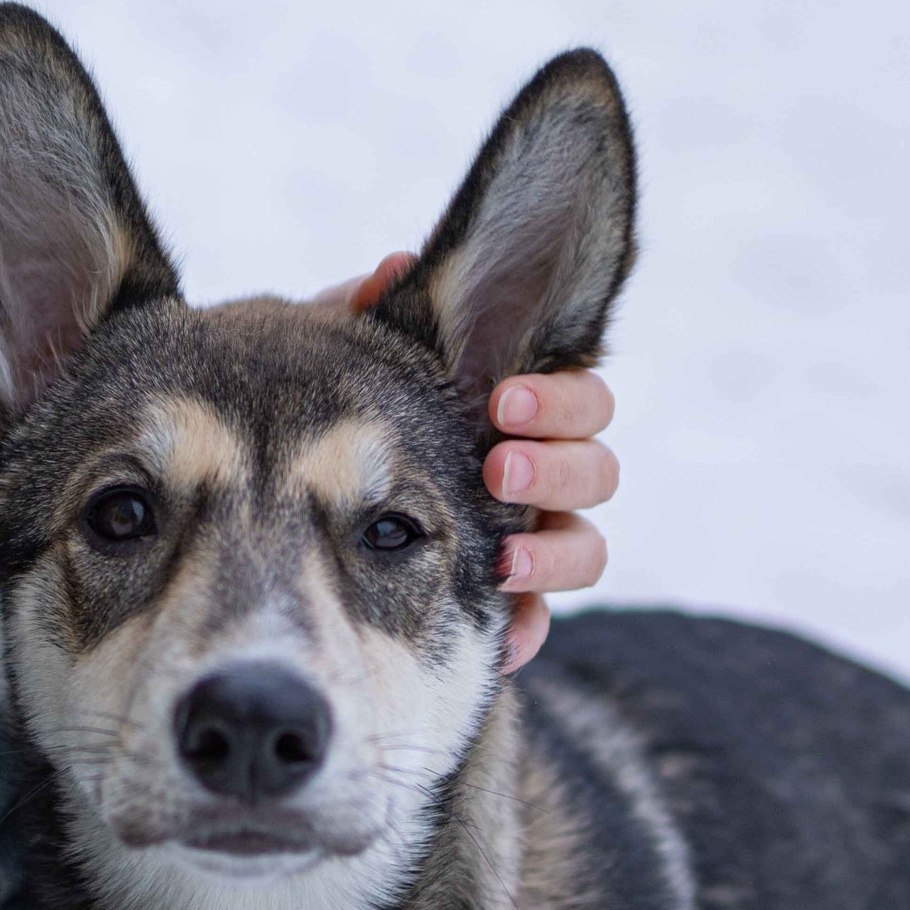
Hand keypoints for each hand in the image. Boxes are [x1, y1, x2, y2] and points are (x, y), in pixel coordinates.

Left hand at [328, 255, 617, 669]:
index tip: (502, 403)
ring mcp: (535, 540)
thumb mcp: (348, 365)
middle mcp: (543, 475)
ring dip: (551, 551)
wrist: (310, 514)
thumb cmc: (349, 420)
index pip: (580, 397)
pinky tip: (501, 641)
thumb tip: (392, 269)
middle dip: (555, 470)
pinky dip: (525, 628)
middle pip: (598, 470)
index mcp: (524, 414)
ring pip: (588, 549)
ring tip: (502, 558)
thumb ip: (370, 317)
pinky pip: (541, 622)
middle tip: (498, 468)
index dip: (557, 399)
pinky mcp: (511, 604)